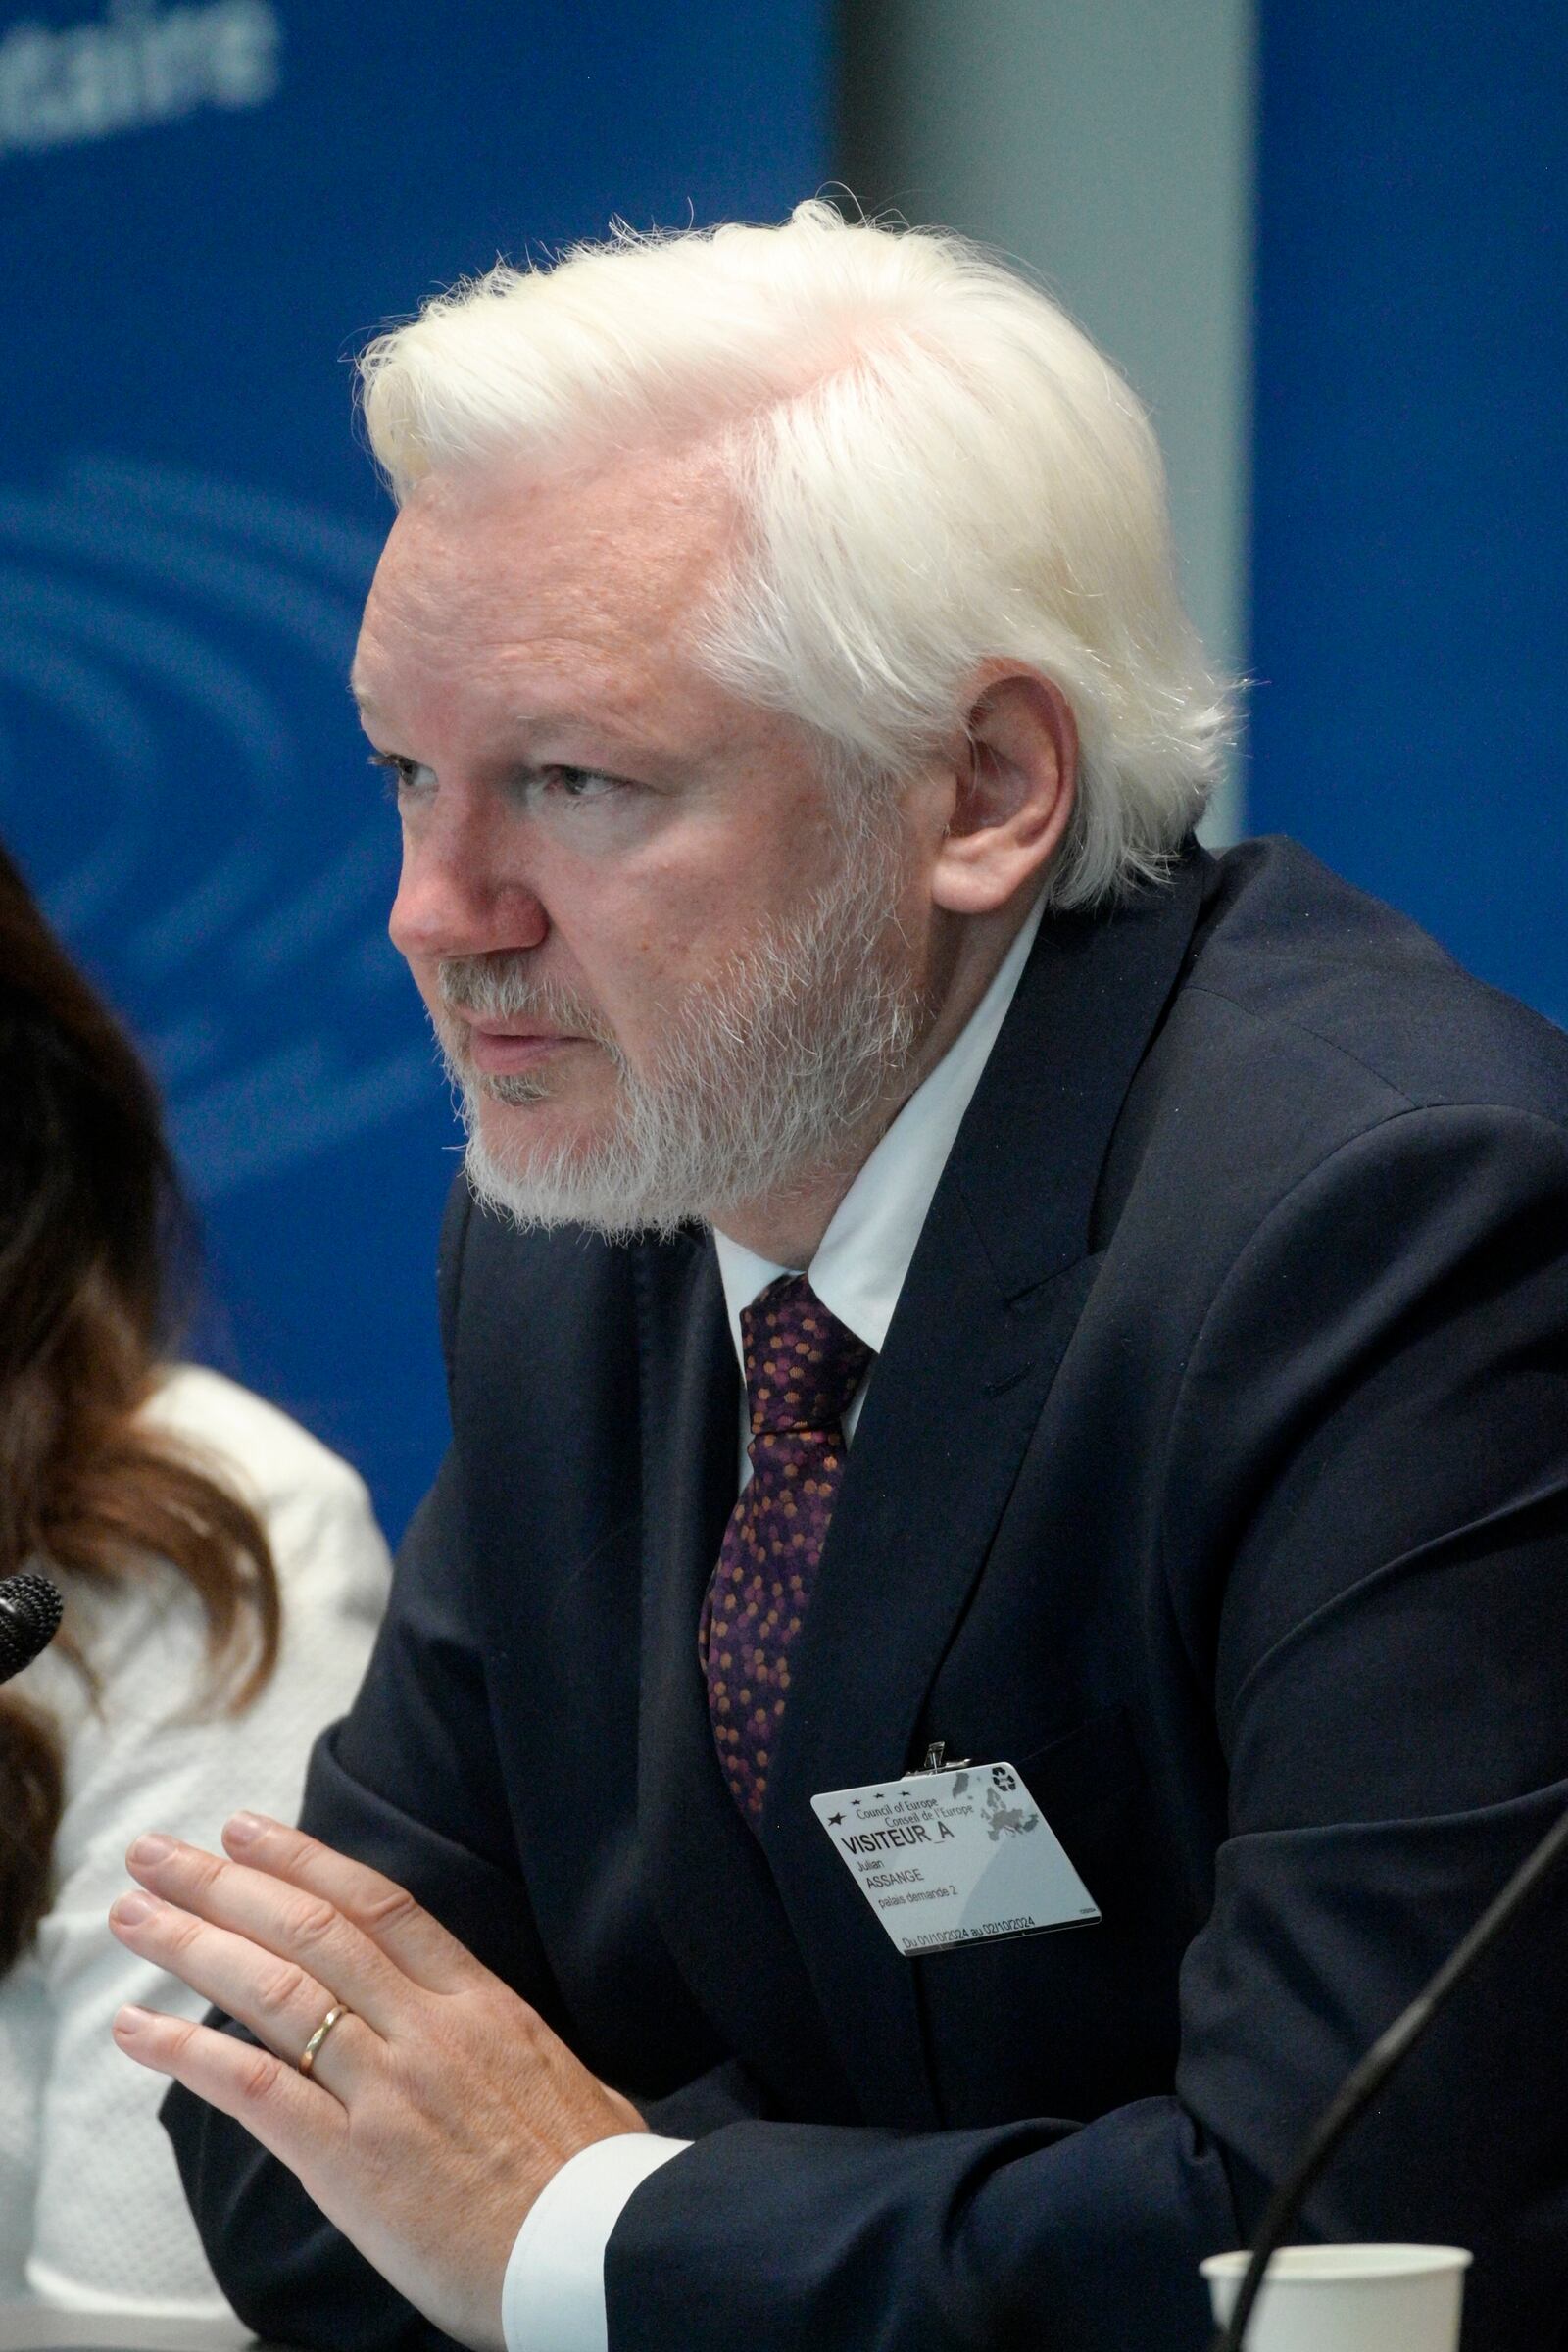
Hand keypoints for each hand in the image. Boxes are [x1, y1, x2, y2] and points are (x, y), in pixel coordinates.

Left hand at [108, 1814, 644, 2348]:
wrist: (602, 2252)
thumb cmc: (586, 2176)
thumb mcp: (548, 2071)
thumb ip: (489, 2037)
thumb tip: (457, 2025)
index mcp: (480, 2003)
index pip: (378, 1906)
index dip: (304, 1861)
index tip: (246, 1830)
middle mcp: (428, 2030)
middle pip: (311, 1932)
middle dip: (222, 1884)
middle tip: (155, 1853)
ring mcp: (388, 2090)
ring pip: (275, 1993)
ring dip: (191, 1946)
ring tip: (131, 1916)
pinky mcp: (352, 2162)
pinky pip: (258, 2089)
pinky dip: (188, 2052)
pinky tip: (138, 2030)